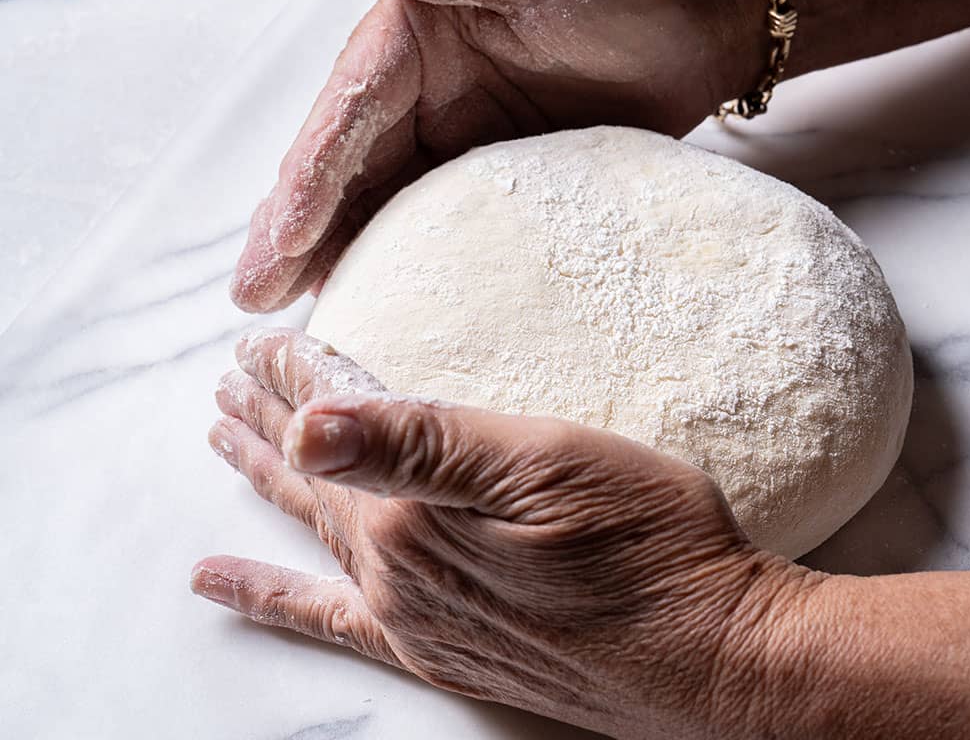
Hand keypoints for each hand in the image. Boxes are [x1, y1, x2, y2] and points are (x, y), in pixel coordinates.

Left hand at [192, 329, 820, 736]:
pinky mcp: (446, 652)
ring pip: (316, 534)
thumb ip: (422, 445)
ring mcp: (417, 620)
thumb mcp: (548, 465)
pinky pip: (330, 620)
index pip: (337, 423)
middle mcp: (400, 573)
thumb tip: (311, 423)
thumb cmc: (654, 545)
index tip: (263, 339)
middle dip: (268, 419)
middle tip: (228, 382)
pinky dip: (269, 597)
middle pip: (315, 475)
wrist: (716, 658)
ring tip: (225, 443)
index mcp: (419, 513)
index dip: (298, 375)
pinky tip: (224, 584)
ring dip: (267, 484)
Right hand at [230, 0, 763, 311]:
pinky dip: (412, 261)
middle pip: (347, 172)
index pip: (343, 119)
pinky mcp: (499, 173)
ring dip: (343, 256)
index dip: (302, 189)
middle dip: (300, 237)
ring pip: (384, 203)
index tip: (269, 255)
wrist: (708, 16)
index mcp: (411, 39)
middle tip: (260, 305)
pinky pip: (444, 222)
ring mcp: (458, 135)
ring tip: (307, 320)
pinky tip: (391, 302)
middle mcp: (420, 89)